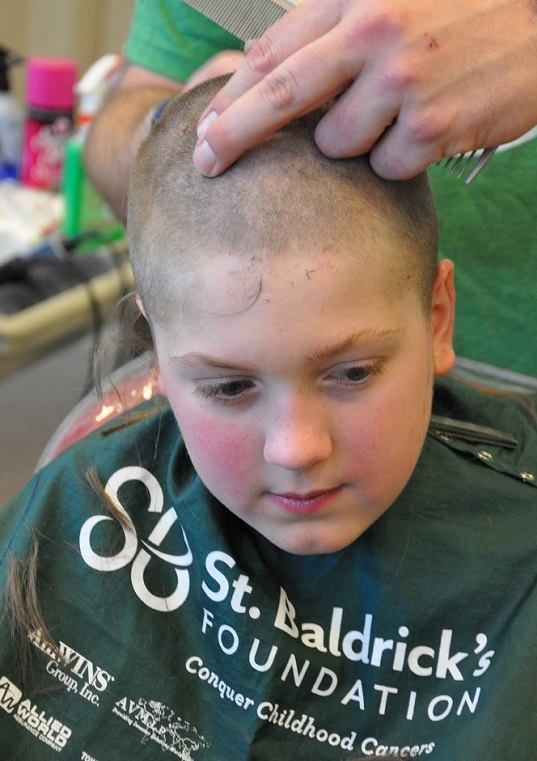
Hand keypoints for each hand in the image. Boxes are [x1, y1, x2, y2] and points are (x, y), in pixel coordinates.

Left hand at [193, 0, 536, 178]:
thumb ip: (333, 30)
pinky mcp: (432, 126)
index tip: (207, 130)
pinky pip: (384, 167)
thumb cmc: (462, 14)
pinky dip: (397, 159)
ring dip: (354, 142)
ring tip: (398, 112)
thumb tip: (266, 72)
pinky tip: (429, 129)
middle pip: (283, 96)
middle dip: (236, 134)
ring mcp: (404, 81)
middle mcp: (375, 34)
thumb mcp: (393, 0)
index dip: (234, 96)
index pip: (275, 52)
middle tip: (207, 161)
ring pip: (337, 143)